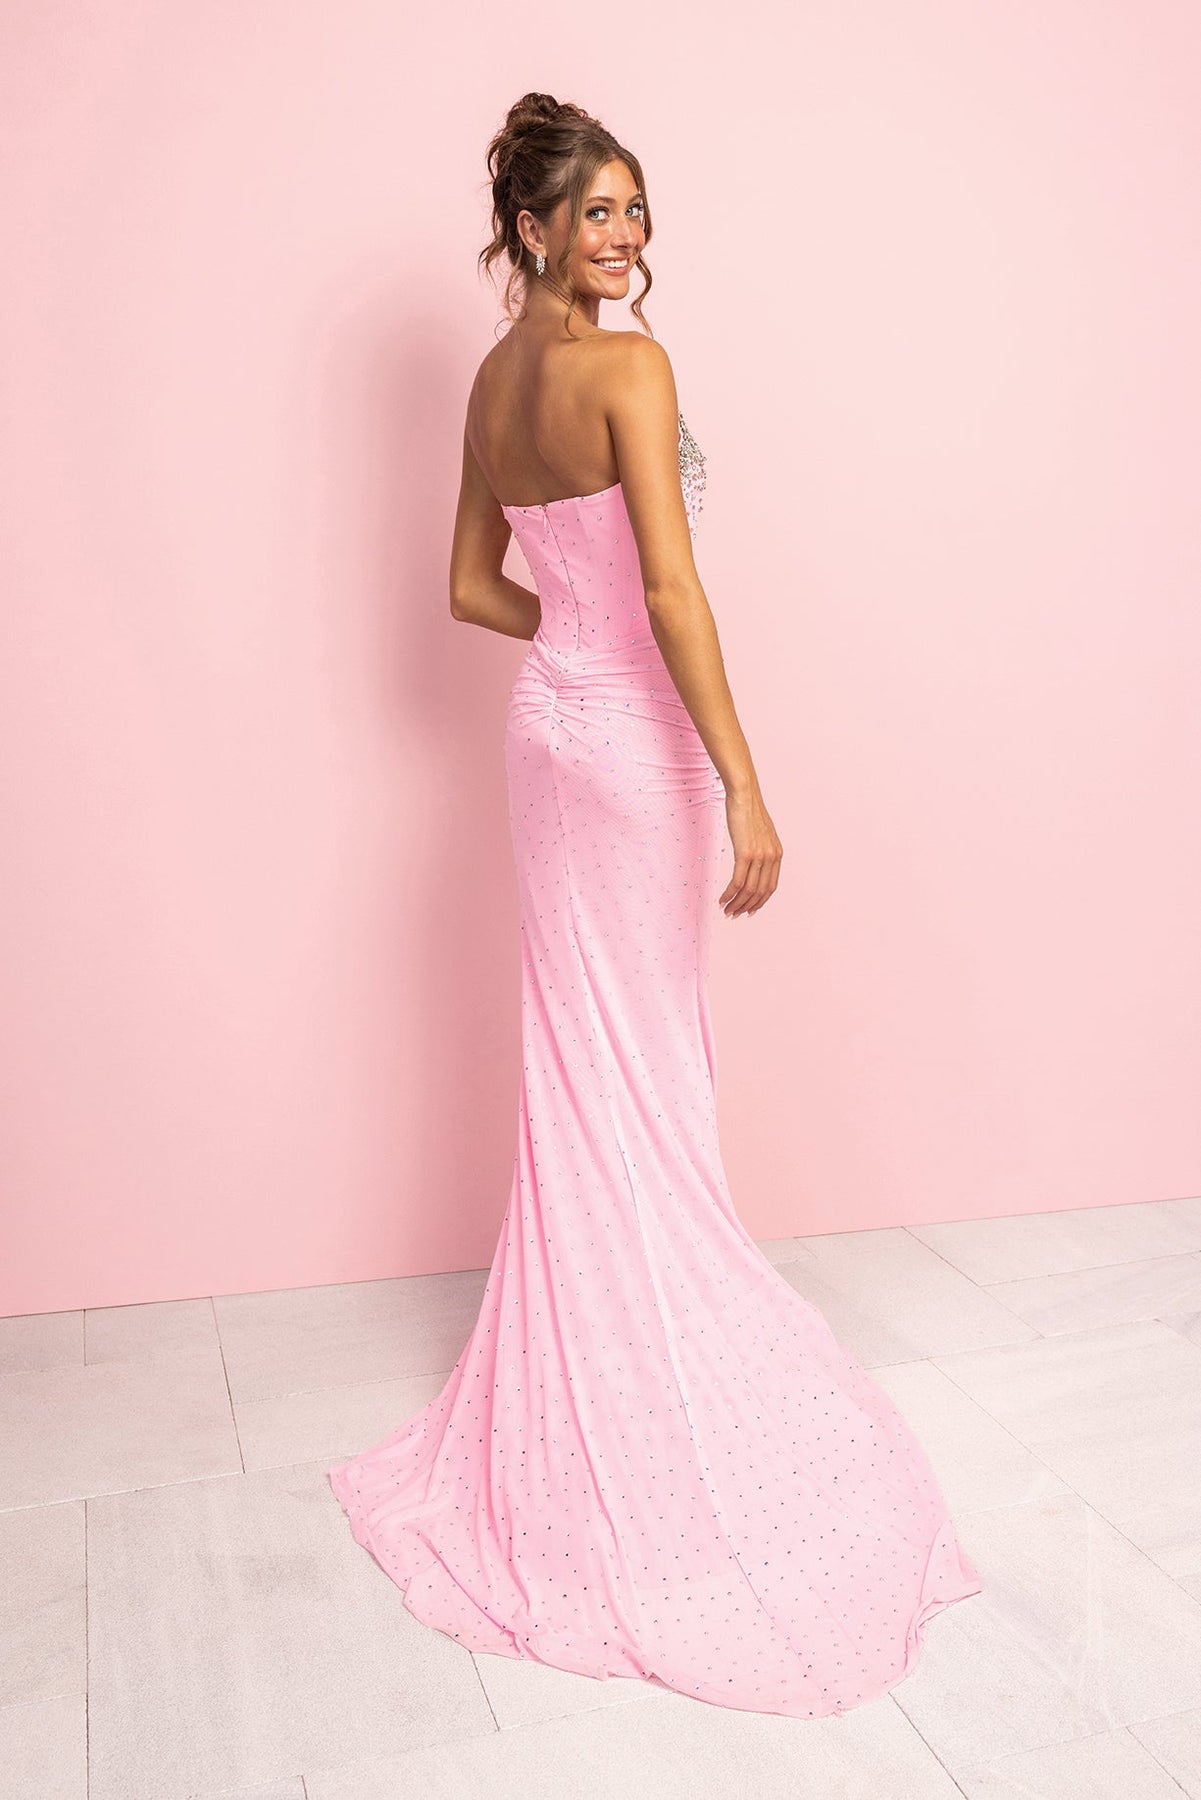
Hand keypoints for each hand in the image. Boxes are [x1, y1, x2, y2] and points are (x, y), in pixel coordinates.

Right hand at [720, 786, 782, 916]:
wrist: (744, 795)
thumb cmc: (748, 811)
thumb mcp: (759, 833)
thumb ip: (759, 849)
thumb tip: (751, 860)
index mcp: (776, 854)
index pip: (770, 887)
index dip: (759, 902)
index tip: (748, 910)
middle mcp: (771, 857)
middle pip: (760, 892)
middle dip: (746, 907)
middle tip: (734, 914)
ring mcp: (759, 856)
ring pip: (749, 890)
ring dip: (736, 903)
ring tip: (726, 910)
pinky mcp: (745, 853)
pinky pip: (738, 881)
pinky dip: (730, 894)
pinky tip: (722, 899)